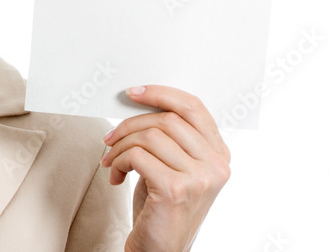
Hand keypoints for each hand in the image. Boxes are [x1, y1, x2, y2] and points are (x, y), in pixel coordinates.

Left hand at [100, 85, 230, 251]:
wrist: (159, 250)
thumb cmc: (162, 208)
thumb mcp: (174, 167)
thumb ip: (170, 138)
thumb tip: (140, 102)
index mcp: (219, 155)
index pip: (194, 107)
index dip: (161, 94)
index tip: (133, 93)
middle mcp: (216, 166)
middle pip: (167, 119)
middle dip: (130, 125)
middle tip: (110, 139)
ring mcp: (199, 178)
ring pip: (149, 136)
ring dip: (120, 146)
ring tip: (112, 162)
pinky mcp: (175, 189)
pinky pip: (137, 156)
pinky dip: (118, 162)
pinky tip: (115, 176)